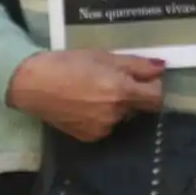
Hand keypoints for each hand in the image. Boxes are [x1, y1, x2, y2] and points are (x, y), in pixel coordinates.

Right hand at [7, 51, 164, 141]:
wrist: (34, 84)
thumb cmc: (69, 63)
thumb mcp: (104, 56)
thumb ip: (136, 65)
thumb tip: (161, 68)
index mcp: (121, 91)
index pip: (156, 98)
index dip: (153, 86)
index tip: (143, 77)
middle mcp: (115, 114)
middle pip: (140, 107)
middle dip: (134, 95)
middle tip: (114, 80)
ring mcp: (102, 128)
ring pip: (122, 116)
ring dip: (117, 105)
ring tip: (94, 91)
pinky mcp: (90, 137)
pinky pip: (107, 125)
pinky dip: (102, 116)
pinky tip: (85, 104)